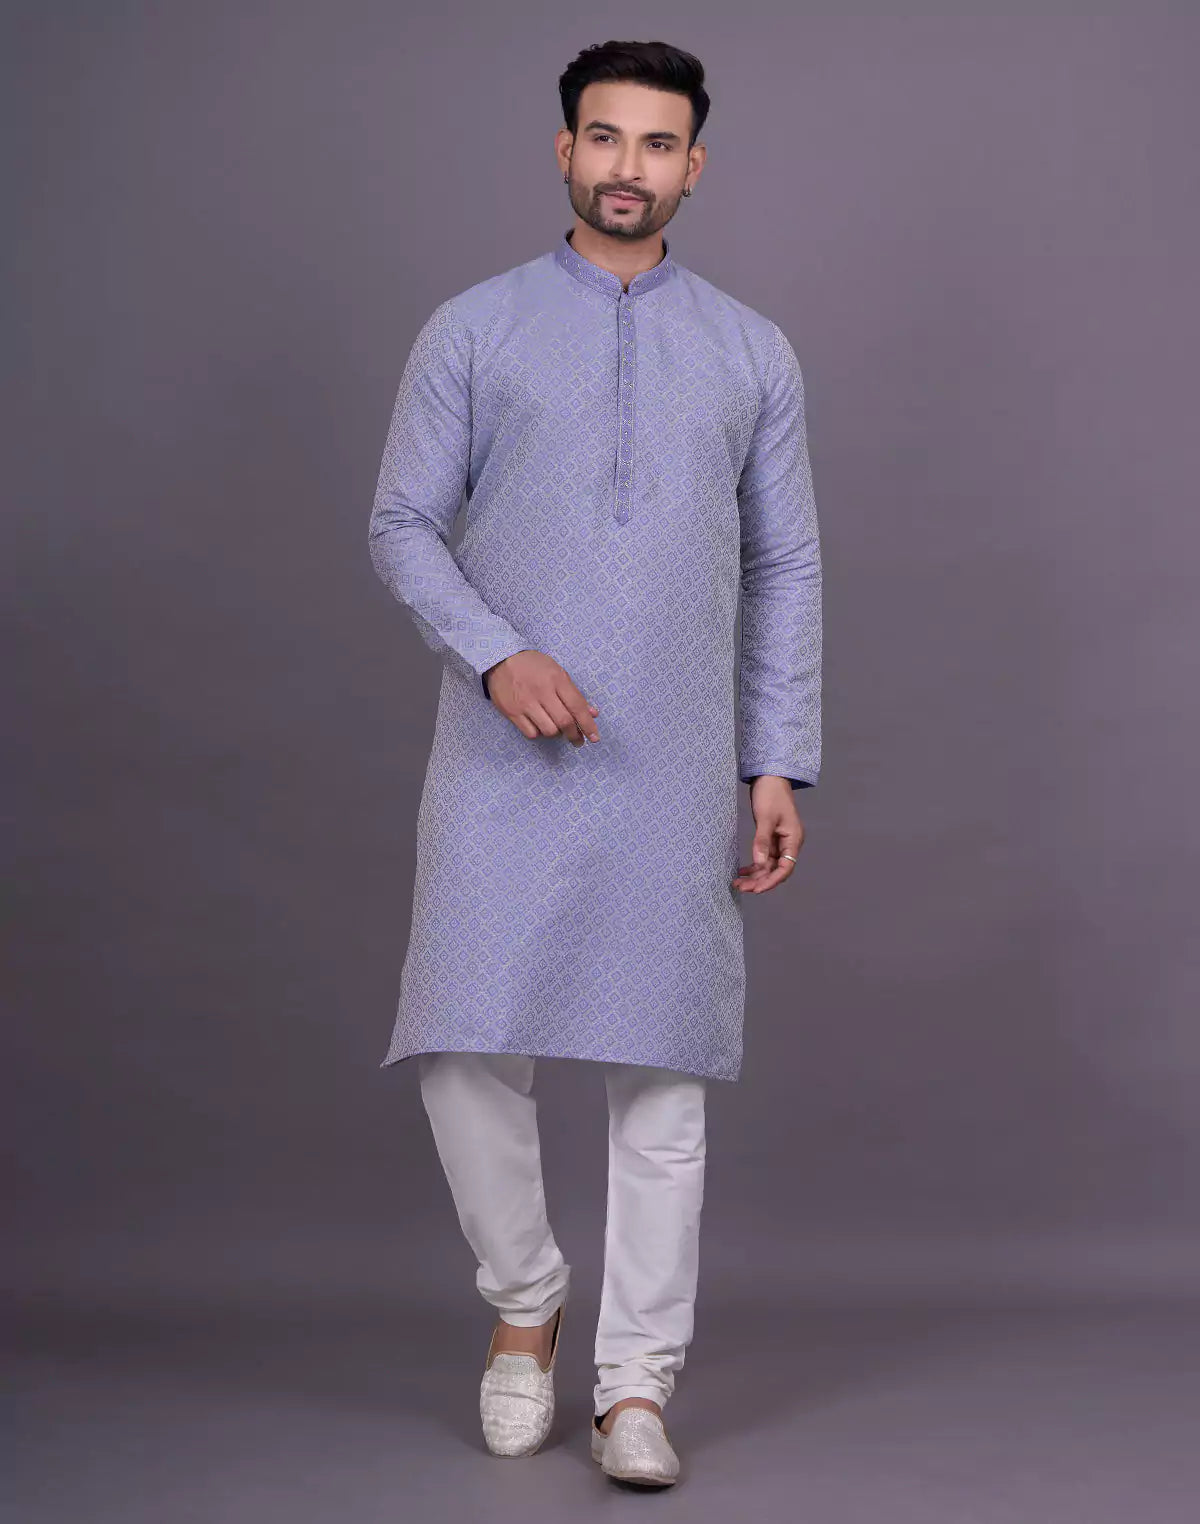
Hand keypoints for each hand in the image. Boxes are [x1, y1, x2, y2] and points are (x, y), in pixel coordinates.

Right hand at [485, 650, 599, 747]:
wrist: (500, 659)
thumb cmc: (533, 665)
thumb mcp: (557, 672)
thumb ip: (574, 694)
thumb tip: (592, 713)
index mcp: (557, 679)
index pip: (577, 706)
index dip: (588, 724)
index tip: (594, 737)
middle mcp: (542, 692)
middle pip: (564, 722)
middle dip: (575, 735)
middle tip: (578, 740)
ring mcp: (525, 703)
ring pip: (549, 730)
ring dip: (557, 734)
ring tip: (557, 729)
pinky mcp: (512, 712)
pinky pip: (531, 733)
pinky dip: (539, 733)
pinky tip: (540, 726)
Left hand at [732, 776, 804, 892]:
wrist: (770, 777)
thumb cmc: (770, 795)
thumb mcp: (765, 819)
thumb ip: (762, 842)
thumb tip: (760, 864)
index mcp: (793, 840)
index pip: (785, 868)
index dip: (771, 881)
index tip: (756, 889)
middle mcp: (789, 844)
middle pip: (776, 870)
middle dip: (760, 881)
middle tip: (741, 888)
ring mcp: (780, 842)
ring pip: (769, 866)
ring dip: (755, 875)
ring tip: (738, 883)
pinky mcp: (771, 838)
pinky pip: (764, 857)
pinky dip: (755, 865)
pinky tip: (742, 871)